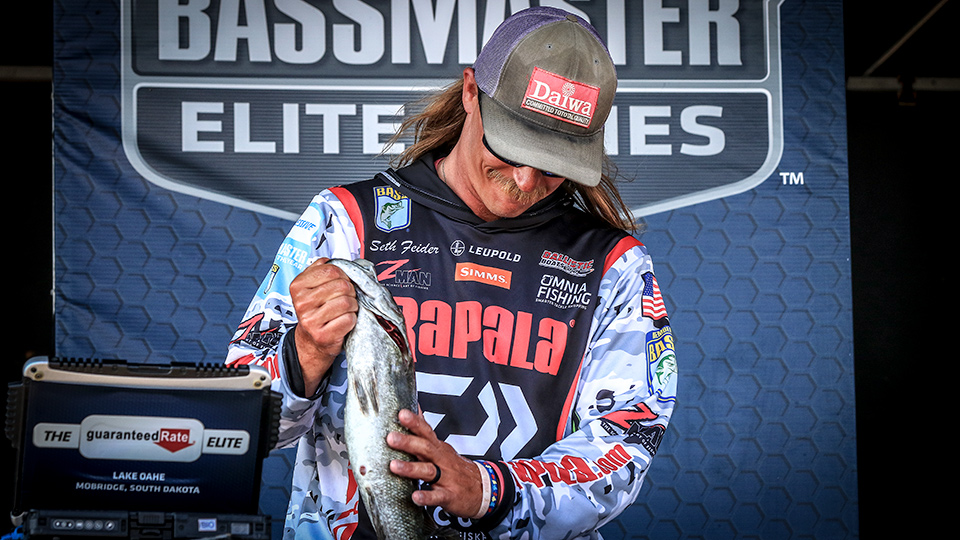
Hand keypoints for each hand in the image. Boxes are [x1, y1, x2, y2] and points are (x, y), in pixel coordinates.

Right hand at [289, 258, 357, 393]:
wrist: (312, 340)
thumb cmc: (317, 311)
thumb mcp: (312, 287)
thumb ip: (321, 270)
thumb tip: (333, 260)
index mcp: (298, 286)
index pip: (331, 270)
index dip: (343, 275)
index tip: (341, 282)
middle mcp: (302, 302)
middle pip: (342, 286)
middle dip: (350, 291)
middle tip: (345, 298)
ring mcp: (311, 320)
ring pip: (347, 302)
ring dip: (352, 306)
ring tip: (345, 310)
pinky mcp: (322, 335)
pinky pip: (349, 319)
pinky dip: (352, 320)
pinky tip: (343, 321)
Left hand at [388, 409, 483, 518]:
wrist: (483, 488)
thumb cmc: (455, 466)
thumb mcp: (441, 447)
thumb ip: (425, 431)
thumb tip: (414, 408)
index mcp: (438, 448)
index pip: (426, 432)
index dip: (415, 422)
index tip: (402, 414)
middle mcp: (441, 460)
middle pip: (425, 448)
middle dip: (408, 442)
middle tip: (391, 437)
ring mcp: (446, 478)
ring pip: (428, 471)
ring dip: (411, 468)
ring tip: (394, 466)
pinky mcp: (449, 496)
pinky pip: (437, 497)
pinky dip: (426, 497)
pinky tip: (415, 497)